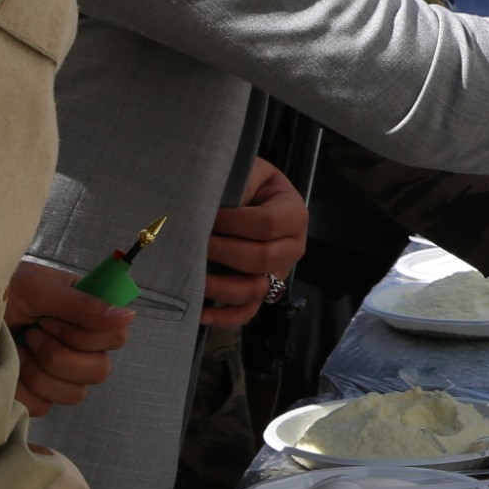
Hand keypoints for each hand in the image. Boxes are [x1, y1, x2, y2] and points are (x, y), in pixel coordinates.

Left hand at [5, 261, 134, 415]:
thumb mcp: (39, 289)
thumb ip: (83, 305)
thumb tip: (129, 316)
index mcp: (85, 317)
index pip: (116, 338)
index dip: (86, 334)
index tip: (50, 318)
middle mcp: (78, 347)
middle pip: (99, 371)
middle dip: (61, 355)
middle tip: (34, 333)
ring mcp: (56, 374)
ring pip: (75, 393)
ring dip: (42, 371)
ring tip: (19, 349)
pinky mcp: (35, 396)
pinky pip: (45, 406)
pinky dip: (24, 388)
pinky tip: (10, 367)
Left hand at [204, 157, 307, 328]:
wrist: (254, 196)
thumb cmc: (249, 183)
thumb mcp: (248, 172)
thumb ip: (238, 184)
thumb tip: (208, 205)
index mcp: (293, 213)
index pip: (267, 223)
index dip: (233, 223)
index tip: (206, 216)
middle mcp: (293, 247)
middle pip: (262, 258)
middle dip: (223, 252)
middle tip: (195, 243)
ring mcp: (279, 273)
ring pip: (255, 289)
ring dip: (222, 286)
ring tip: (195, 276)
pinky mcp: (262, 291)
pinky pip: (248, 311)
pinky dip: (225, 316)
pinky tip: (202, 313)